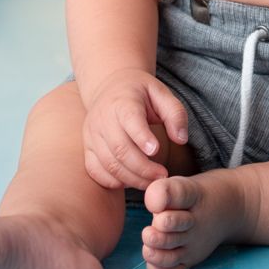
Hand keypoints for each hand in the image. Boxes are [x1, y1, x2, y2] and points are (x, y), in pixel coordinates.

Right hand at [82, 68, 189, 189]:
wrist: (110, 87)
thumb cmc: (140, 92)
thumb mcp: (161, 93)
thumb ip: (175, 114)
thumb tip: (181, 139)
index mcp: (122, 101)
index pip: (130, 120)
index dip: (142, 137)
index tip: (157, 151)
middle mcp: (102, 118)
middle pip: (120, 149)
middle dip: (143, 168)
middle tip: (163, 175)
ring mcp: (92, 134)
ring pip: (109, 164)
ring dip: (132, 179)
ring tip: (152, 181)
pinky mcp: (87, 147)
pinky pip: (96, 171)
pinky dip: (113, 182)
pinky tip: (131, 181)